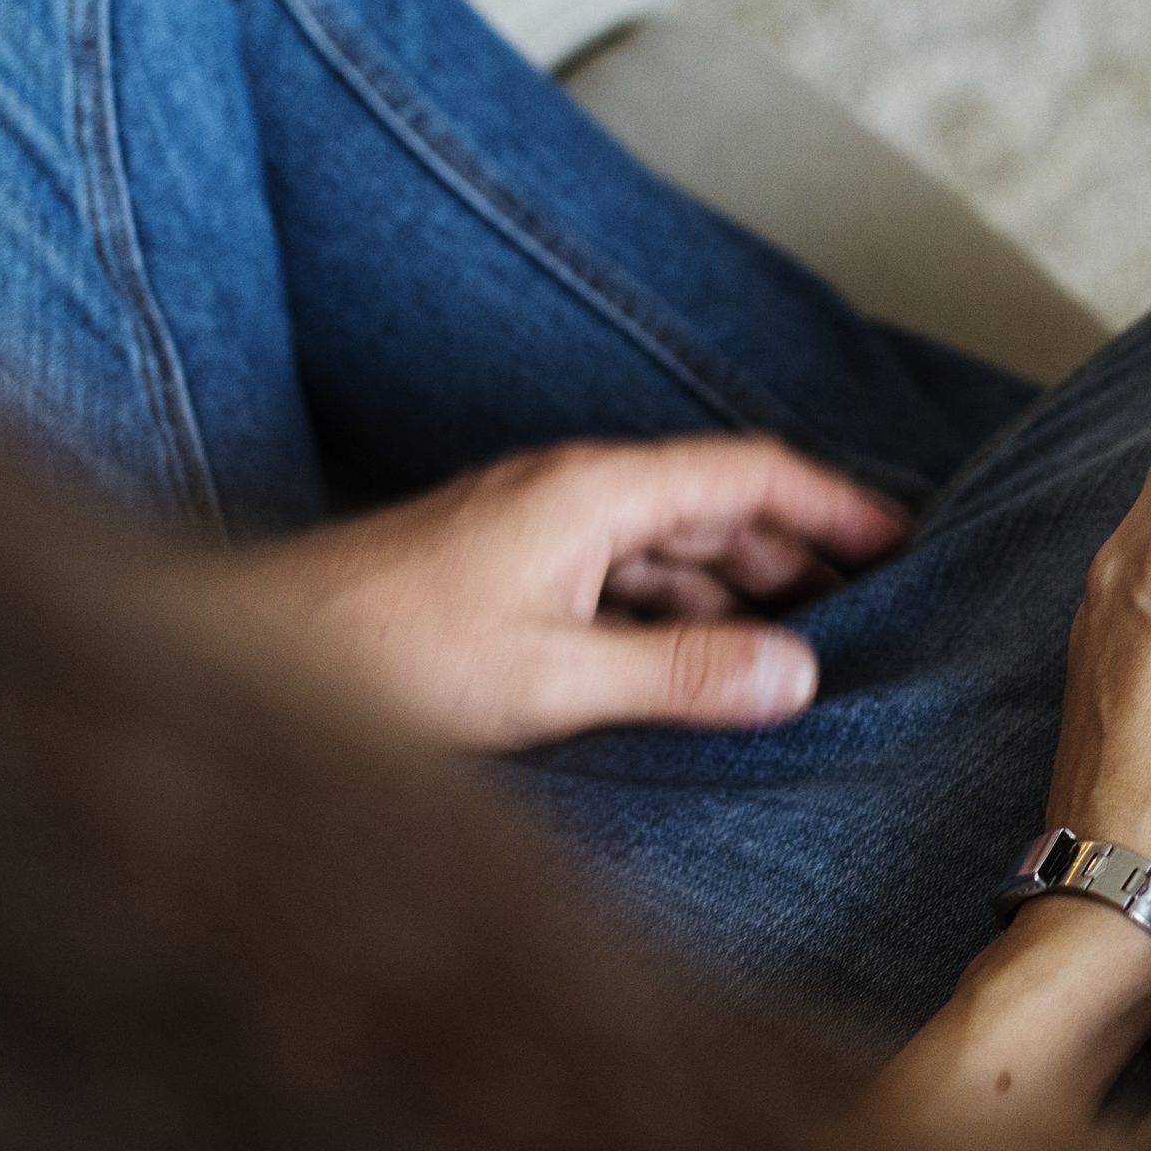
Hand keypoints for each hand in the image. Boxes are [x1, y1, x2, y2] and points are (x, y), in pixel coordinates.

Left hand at [195, 437, 908, 750]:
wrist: (245, 661)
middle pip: (716, 504)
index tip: (905, 538)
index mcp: (594, 490)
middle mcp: (571, 493)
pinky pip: (624, 578)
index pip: (748, 472)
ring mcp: (535, 531)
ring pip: (670, 546)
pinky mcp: (506, 573)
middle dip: (802, 551)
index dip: (835, 502)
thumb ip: (683, 675)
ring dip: (741, 589)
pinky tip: (701, 664)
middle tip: (877, 604)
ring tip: (806, 644)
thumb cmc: (381, 658)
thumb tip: (800, 675)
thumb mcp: (552, 678)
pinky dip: (680, 614)